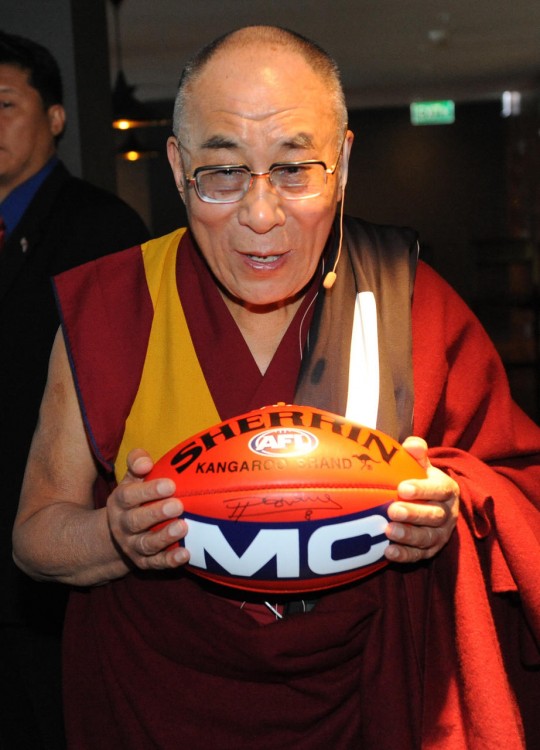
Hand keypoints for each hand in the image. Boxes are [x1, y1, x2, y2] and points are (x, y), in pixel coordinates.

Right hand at [107, 449, 189, 570]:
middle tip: (178, 505)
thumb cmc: (135, 498)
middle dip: (157, 513)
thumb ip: (137, 463)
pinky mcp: (144, 562)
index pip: (129, 496)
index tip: (170, 484)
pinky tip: (185, 554)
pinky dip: (170, 561)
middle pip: (136, 521)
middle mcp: (122, 525)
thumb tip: (145, 462)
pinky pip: (156, 563)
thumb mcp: (132, 479)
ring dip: (164, 537)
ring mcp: (132, 546)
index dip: (148, 491)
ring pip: (146, 544)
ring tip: (183, 527)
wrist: (119, 533)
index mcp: (119, 502)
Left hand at [384, 437, 458, 563]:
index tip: (402, 487)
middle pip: (434, 516)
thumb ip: (418, 454)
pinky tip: (388, 552)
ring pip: (427, 538)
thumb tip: (411, 444)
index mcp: (447, 490)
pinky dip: (404, 555)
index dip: (423, 490)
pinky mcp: (430, 551)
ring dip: (408, 536)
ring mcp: (440, 535)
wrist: (432, 505)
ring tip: (389, 531)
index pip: (440, 490)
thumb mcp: (423, 466)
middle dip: (414, 514)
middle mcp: (447, 514)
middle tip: (393, 510)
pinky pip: (419, 555)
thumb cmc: (422, 481)